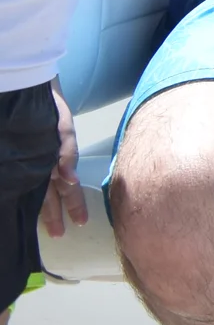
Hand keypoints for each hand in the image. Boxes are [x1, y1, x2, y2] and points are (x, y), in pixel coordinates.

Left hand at [41, 79, 84, 237]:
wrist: (33, 90)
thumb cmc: (51, 110)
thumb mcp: (63, 130)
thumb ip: (67, 153)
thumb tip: (71, 179)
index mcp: (56, 161)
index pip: (66, 188)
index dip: (73, 205)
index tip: (78, 224)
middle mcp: (45, 166)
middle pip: (52, 195)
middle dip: (57, 214)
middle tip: (60, 234)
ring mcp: (35, 163)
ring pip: (42, 191)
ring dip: (48, 210)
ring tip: (54, 229)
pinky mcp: (24, 158)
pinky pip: (31, 178)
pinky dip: (37, 188)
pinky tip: (34, 200)